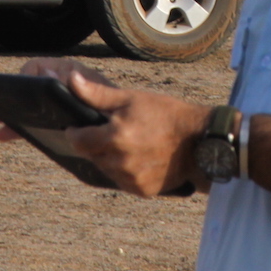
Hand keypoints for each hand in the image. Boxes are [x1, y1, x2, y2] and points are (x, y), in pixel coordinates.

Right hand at [0, 57, 115, 141]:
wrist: (128, 125)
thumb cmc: (117, 106)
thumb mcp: (101, 94)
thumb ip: (82, 86)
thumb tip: (52, 74)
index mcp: (69, 73)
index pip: (39, 67)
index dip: (25, 76)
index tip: (16, 90)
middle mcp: (60, 83)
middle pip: (28, 87)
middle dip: (11, 99)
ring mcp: (57, 101)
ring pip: (29, 105)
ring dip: (12, 115)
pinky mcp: (56, 116)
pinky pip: (34, 118)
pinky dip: (21, 126)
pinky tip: (7, 135)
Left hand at [64, 71, 211, 196]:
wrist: (199, 139)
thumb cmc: (166, 113)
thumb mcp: (132, 98)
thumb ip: (96, 94)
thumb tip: (71, 81)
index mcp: (115, 136)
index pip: (78, 140)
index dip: (76, 132)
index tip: (80, 127)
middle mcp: (120, 162)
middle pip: (92, 155)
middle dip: (96, 144)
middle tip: (113, 131)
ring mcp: (131, 178)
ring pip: (106, 169)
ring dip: (110, 158)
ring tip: (130, 143)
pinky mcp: (142, 190)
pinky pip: (123, 181)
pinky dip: (126, 171)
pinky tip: (140, 157)